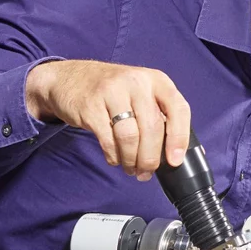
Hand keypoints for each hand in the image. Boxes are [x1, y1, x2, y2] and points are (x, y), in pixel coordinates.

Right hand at [25, 60, 190, 179]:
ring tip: (131, 168)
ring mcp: (112, 92)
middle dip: (151, 158)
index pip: (178, 109)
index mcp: (157, 80)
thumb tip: (179, 153)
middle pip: (152, 128)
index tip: (174, 161)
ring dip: (132, 160)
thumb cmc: (114, 91)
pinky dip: (114, 156)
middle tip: (147, 172)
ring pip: (130, 137)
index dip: (179, 138)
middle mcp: (137, 82)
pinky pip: (108, 140)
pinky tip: (116, 159)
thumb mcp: (142, 93)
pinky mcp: (91, 106)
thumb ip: (161, 115)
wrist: (70, 77)